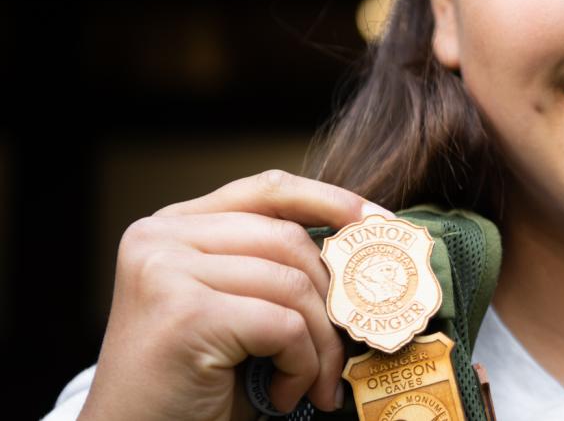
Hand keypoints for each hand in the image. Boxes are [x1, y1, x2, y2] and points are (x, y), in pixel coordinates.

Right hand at [80, 170, 393, 419]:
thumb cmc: (194, 383)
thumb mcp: (235, 310)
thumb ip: (273, 269)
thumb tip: (363, 254)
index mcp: (173, 226)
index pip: (268, 189)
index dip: (331, 200)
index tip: (381, 222)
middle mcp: (161, 238)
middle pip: (289, 240)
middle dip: (332, 300)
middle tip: (346, 350)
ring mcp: (167, 271)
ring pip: (292, 284)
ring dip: (320, 344)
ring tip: (313, 384)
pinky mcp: (185, 313)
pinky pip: (283, 325)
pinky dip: (302, 365)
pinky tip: (284, 394)